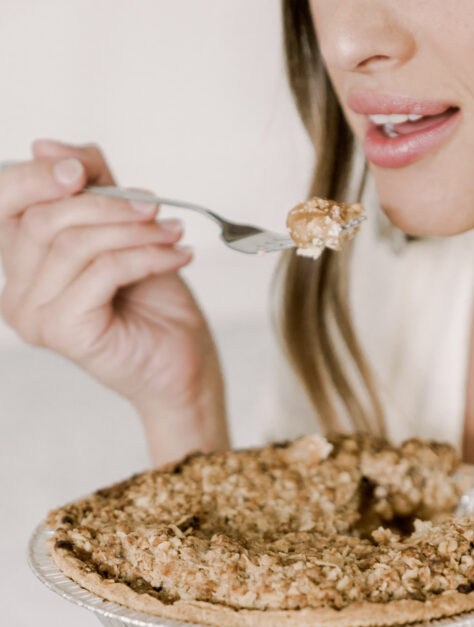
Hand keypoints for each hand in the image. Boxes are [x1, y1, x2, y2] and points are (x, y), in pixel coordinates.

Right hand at [0, 139, 222, 416]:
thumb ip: (89, 184)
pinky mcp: (62, 332)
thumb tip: (44, 145)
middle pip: (42, 219)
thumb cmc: (152, 300)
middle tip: (155, 206)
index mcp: (18, 262)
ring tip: (173, 232)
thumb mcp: (122, 226)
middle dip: (106, 204)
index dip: (37, 176)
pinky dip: (146, 256)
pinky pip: (101, 271)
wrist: (182, 361)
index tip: (84, 169)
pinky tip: (178, 256)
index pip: (3, 202)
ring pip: (73, 243)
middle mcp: (14, 291)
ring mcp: (32, 316)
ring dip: (133, 230)